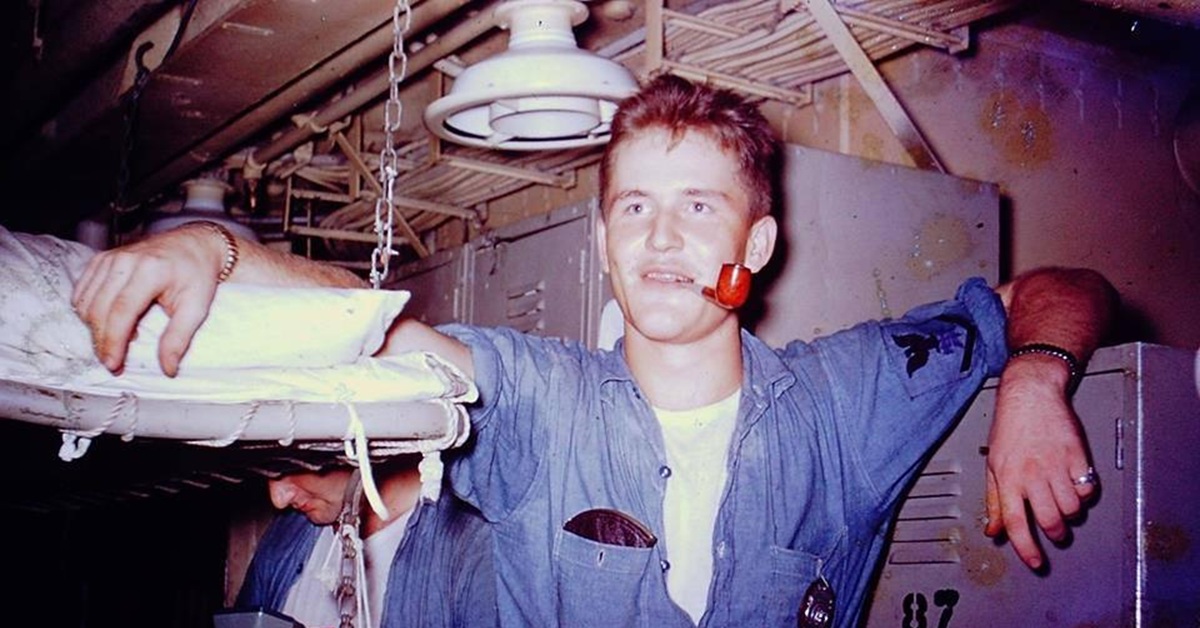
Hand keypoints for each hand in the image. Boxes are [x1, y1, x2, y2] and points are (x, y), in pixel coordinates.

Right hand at [71, 225, 225, 375]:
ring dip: (94, 328)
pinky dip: (89, 311)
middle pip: (99, 308)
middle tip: (113, 362)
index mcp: (151, 270)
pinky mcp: (100, 259)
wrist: (194, 244)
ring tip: (117, 340)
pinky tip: (109, 321)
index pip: (122, 311)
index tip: (113, 364)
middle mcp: (125, 261)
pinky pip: (81, 292)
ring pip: (86, 302)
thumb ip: (179, 339)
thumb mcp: (197, 308)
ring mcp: (110, 258)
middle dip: (101, 340)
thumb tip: (168, 369)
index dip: (113, 340)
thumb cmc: (197, 275)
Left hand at [983, 354, 1095, 569]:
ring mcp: (1056, 465)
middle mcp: (1032, 474)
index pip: (1015, 523)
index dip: (1026, 548)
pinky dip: (1085, 494)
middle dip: (1056, 534)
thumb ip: (995, 500)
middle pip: (1050, 521)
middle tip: (1056, 532)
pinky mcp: (1077, 456)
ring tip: (1064, 505)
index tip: (1035, 562)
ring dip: (1071, 514)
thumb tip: (993, 530)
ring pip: (1072, 508)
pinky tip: (1075, 485)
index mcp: (1007, 478)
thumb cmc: (1010, 427)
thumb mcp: (993, 464)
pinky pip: (1087, 488)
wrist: (1031, 394)